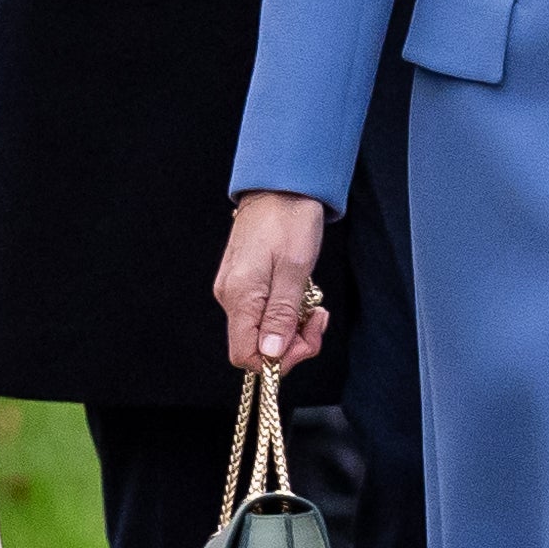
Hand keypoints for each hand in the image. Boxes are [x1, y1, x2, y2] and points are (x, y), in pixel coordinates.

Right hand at [216, 191, 328, 371]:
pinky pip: (262, 312)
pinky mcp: (244, 282)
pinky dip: (285, 311)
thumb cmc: (290, 220)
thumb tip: (271, 356)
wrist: (280, 186)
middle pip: (256, 346)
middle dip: (292, 343)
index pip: (246, 355)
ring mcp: (235, 290)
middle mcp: (230, 298)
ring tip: (313, 303)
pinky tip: (300, 293)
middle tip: (318, 318)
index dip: (278, 361)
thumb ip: (282, 315)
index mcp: (240, 297)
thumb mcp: (295, 270)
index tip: (306, 340)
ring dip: (292, 326)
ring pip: (262, 330)